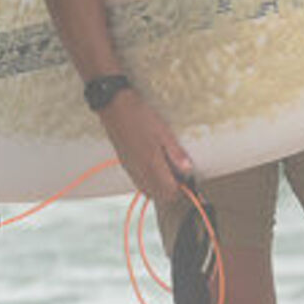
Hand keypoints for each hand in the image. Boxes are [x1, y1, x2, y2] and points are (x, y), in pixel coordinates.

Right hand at [99, 87, 194, 203]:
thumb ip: (176, 153)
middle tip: (179, 175)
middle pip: (159, 196)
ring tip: (168, 172)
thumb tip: (188, 169)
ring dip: (160, 188)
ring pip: (148, 191)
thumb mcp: (164, 132)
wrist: (115, 107)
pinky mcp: (125, 164)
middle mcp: (140, 172)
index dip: (181, 188)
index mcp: (152, 166)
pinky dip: (149, 182)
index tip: (187, 178)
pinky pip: (139, 182)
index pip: (170, 192)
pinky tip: (154, 167)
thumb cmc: (140, 117)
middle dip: (171, 191)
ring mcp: (131, 169)